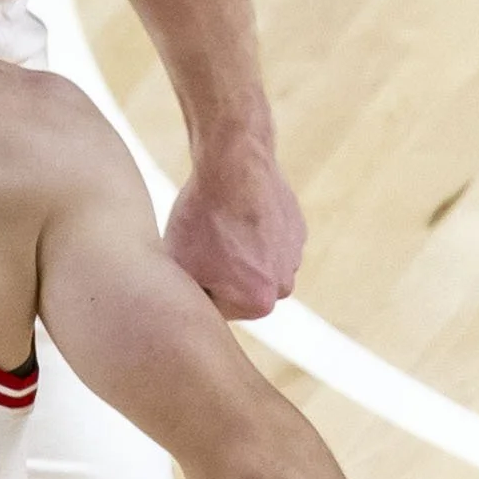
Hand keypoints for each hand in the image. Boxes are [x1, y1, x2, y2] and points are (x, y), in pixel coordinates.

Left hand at [165, 136, 306, 319]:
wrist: (234, 164)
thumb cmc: (202, 218)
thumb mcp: (181, 268)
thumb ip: (187, 300)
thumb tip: (183, 314)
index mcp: (259, 303)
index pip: (216, 309)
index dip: (194, 284)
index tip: (187, 261)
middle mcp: (285, 286)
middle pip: (237, 290)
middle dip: (218, 273)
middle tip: (200, 244)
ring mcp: (295, 256)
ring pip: (252, 265)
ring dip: (235, 253)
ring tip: (216, 228)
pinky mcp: (296, 230)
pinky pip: (264, 241)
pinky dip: (249, 231)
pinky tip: (233, 214)